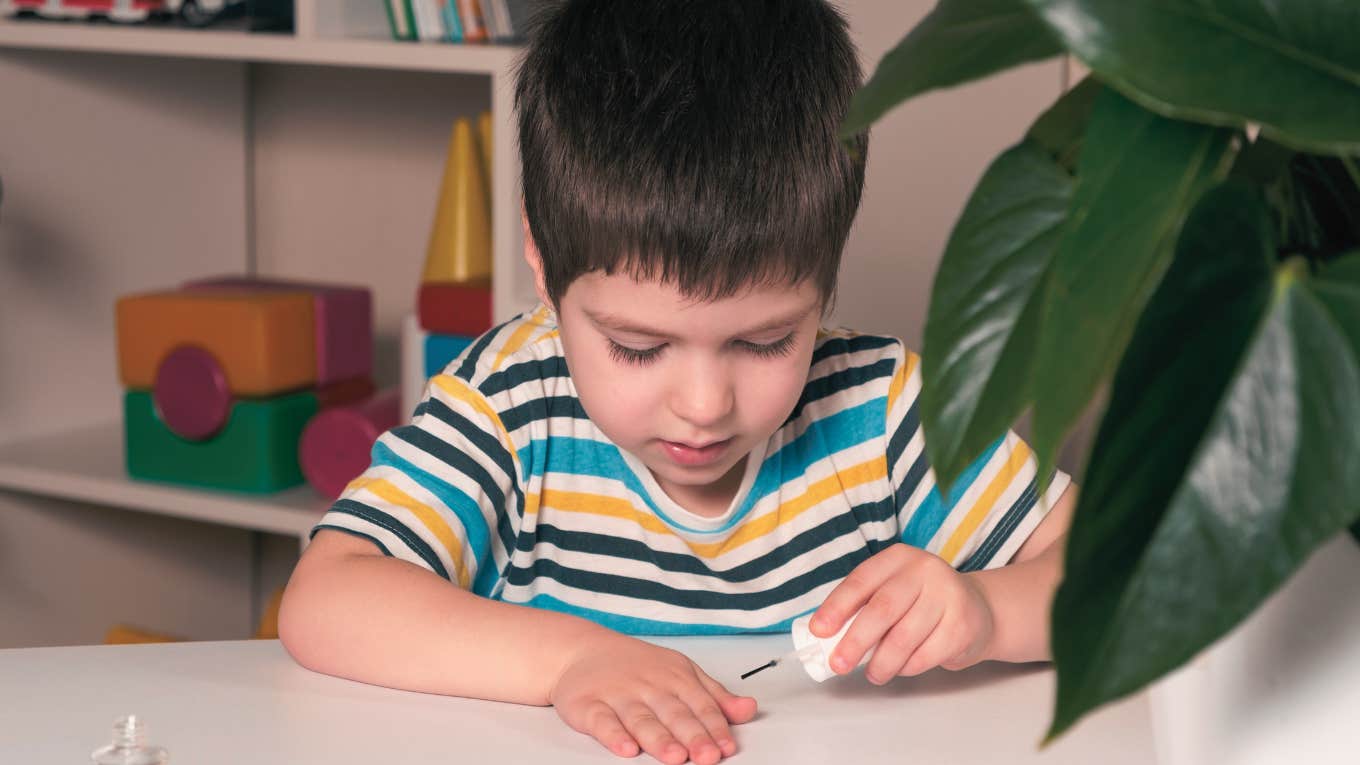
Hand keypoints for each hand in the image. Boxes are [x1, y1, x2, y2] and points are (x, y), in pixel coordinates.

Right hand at [549, 633, 757, 763]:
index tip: (727, 747)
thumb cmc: (637, 666)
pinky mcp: (587, 705)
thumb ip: (715, 696)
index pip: (700, 705)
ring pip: (641, 719)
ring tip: (675, 757)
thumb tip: (749, 709)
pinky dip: (614, 735)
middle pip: (673, 714)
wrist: (581, 649)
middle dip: (693, 736)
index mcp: (675, 677)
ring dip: (659, 739)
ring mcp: (618, 695)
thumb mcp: (681, 673)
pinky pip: (602, 721)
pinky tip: (627, 748)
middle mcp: (648, 685)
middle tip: (708, 756)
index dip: (715, 728)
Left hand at [811, 543, 993, 683]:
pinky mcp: (963, 625)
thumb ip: (864, 607)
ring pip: (904, 638)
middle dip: (855, 641)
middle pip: (882, 609)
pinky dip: (907, 667)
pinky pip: (925, 655)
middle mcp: (925, 570)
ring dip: (882, 662)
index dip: (837, 607)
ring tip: (874, 674)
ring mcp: (948, 595)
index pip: (861, 581)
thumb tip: (827, 637)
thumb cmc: (921, 603)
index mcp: (898, 558)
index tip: (819, 631)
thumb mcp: (893, 591)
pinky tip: (902, 668)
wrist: (979, 609)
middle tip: (838, 664)